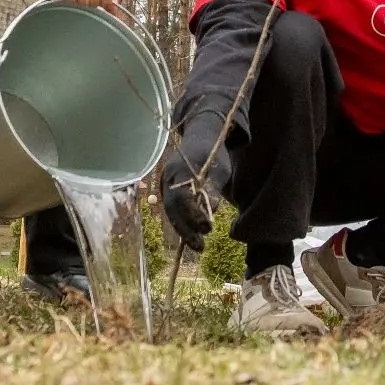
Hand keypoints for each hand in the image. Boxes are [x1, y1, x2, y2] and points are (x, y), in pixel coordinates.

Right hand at [160, 115, 231, 243]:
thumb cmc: (213, 153)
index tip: (207, 228)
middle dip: (186, 229)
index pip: (183, 197)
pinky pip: (173, 209)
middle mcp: (169, 179)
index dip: (194, 215)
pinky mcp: (169, 190)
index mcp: (179, 170)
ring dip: (184, 230)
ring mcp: (167, 184)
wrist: (201, 137)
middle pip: (173, 209)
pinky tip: (192, 235)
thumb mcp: (218, 168)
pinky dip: (182, 223)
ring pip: (172, 212)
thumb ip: (213, 188)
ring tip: (197, 246)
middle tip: (200, 247)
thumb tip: (211, 209)